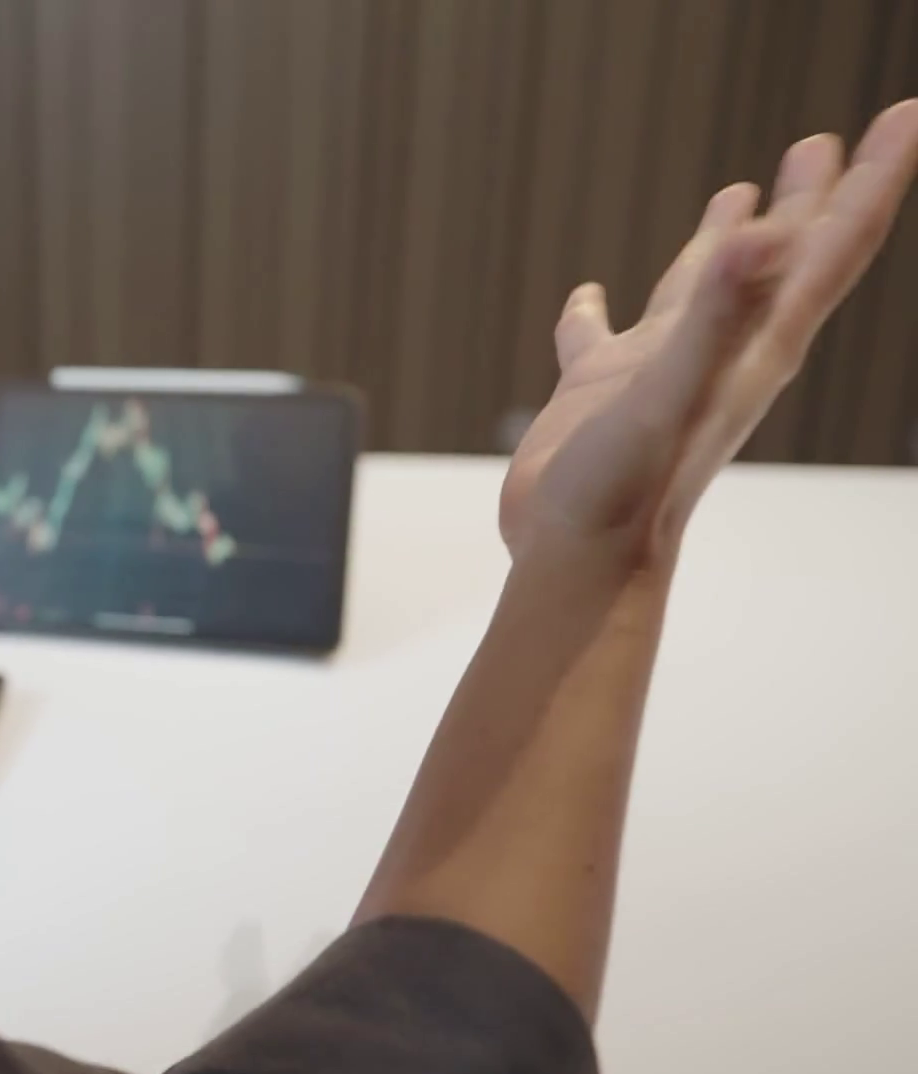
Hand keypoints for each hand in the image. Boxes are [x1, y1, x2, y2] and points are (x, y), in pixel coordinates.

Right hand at [501, 100, 917, 574]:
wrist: (576, 568)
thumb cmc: (626, 493)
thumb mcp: (670, 393)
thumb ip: (714, 315)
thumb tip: (762, 237)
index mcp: (753, 347)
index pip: (827, 249)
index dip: (870, 182)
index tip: (901, 117)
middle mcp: (717, 355)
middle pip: (781, 262)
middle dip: (810, 199)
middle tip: (821, 142)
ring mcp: (660, 375)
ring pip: (702, 292)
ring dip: (726, 241)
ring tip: (740, 194)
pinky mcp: (601, 398)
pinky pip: (604, 339)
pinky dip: (598, 312)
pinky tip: (589, 297)